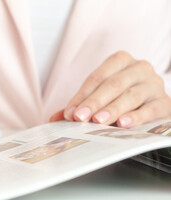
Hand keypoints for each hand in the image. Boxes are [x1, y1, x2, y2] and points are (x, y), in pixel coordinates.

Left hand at [50, 51, 170, 126]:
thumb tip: (54, 119)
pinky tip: (123, 124)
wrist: (153, 105)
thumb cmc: (120, 98)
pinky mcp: (165, 102)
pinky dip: (136, 116)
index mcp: (120, 61)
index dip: (82, 95)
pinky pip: (151, 109)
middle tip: (80, 118)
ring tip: (98, 121)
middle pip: (113, 84)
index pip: (97, 77)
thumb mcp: (100, 98)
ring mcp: (154, 84)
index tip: (70, 113)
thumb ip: (79, 106)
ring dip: (112, 109)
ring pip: (131, 95)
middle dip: (94, 102)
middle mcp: (139, 68)